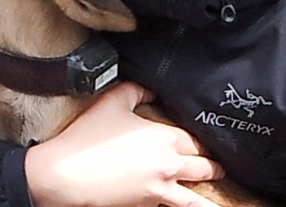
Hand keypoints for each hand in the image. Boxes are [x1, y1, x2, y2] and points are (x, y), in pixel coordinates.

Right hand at [25, 82, 224, 206]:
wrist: (65, 176)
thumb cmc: (87, 138)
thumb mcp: (113, 102)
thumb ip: (137, 91)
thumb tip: (151, 90)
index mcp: (165, 138)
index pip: (196, 141)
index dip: (204, 142)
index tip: (211, 144)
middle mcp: (168, 166)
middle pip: (202, 168)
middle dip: (213, 168)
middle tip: (220, 168)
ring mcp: (158, 190)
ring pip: (193, 199)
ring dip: (207, 200)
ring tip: (217, 204)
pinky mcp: (145, 206)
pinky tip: (181, 205)